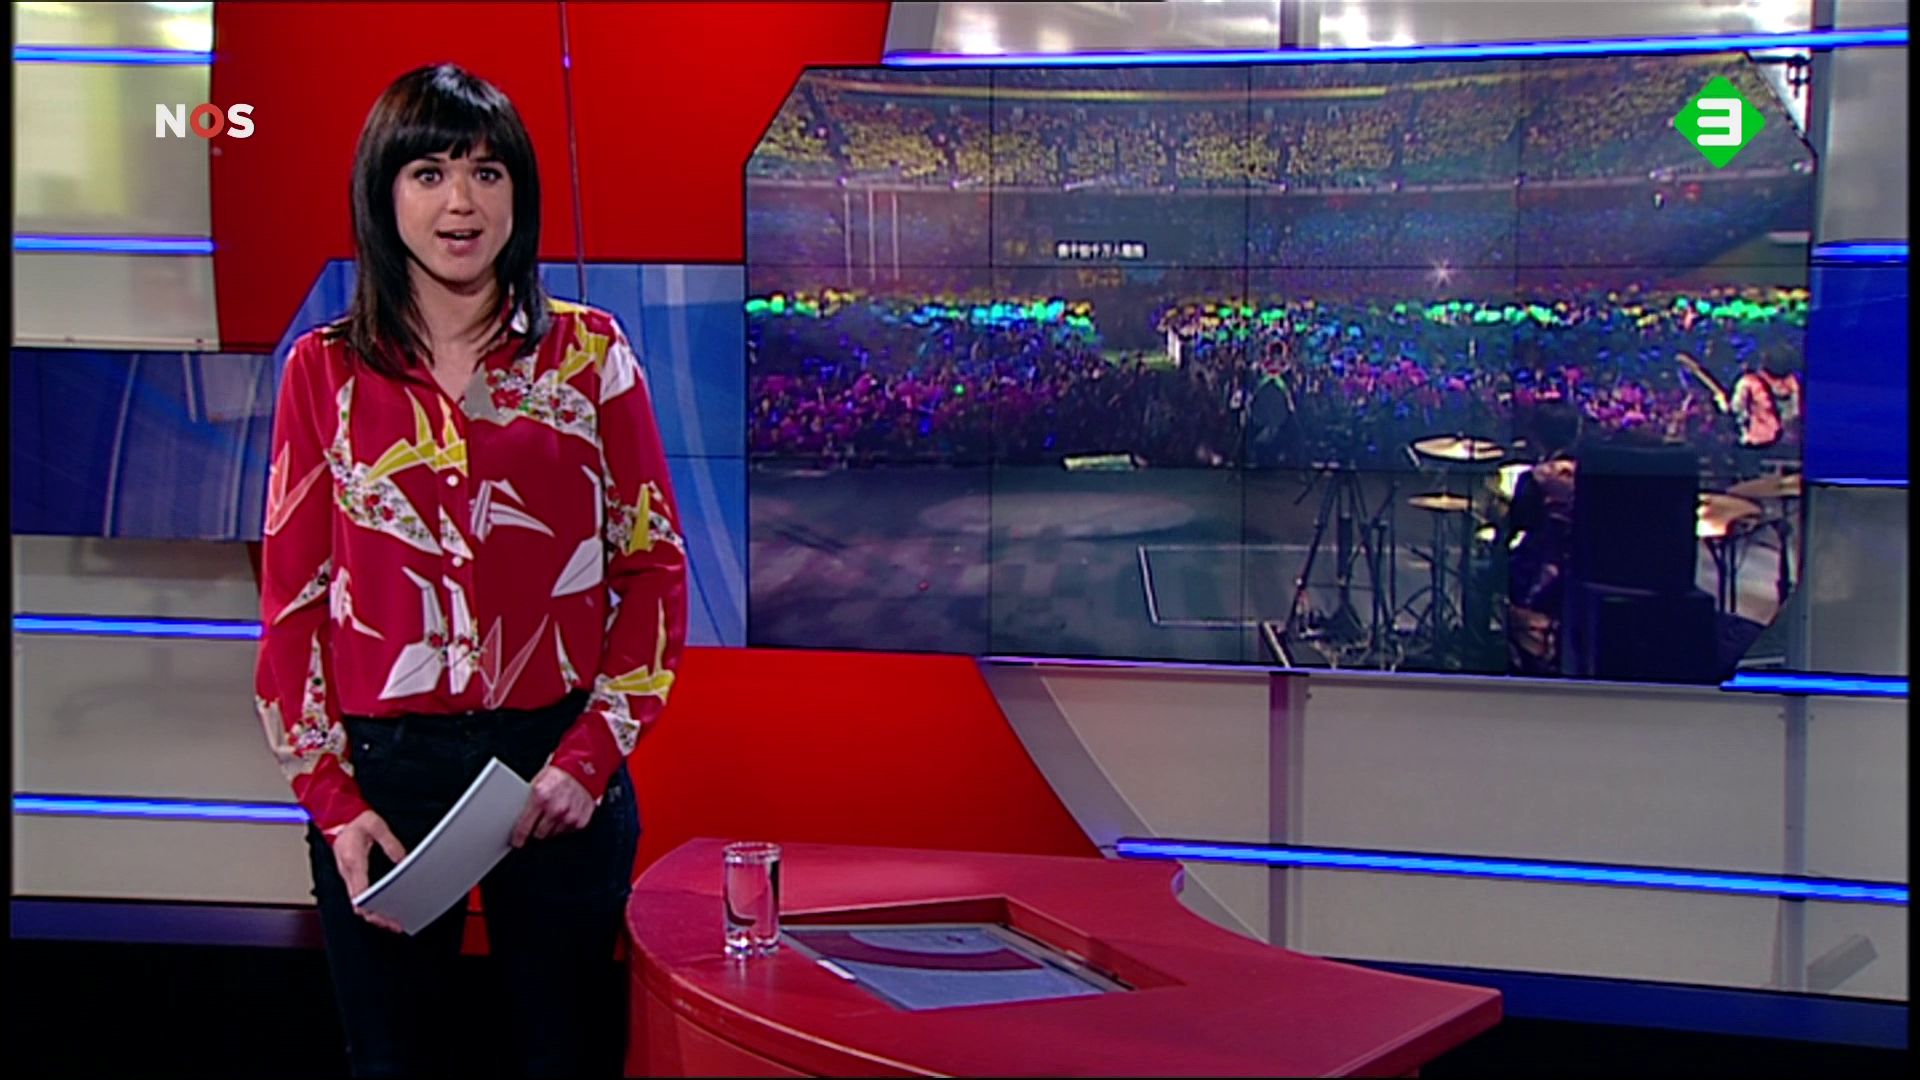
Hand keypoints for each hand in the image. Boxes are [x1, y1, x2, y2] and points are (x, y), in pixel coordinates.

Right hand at [332, 810, 407, 933]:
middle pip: (357, 903)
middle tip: (394, 925)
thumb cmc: (355, 821)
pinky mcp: (351, 876)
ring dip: (372, 914)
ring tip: (391, 922)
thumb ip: (390, 843)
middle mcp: (347, 871)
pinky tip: (381, 910)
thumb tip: (402, 860)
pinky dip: (368, 906)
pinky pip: (357, 896)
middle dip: (375, 917)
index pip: (358, 891)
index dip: (369, 907)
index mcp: (353, 860)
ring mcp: (347, 876)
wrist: (339, 819)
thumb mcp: (376, 825)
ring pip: (356, 903)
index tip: (382, 915)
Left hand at [511, 766, 594, 847]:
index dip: (518, 837)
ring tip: (553, 813)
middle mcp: (555, 808)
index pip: (524, 827)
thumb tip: (518, 818)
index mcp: (540, 797)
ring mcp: (569, 816)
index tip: (517, 841)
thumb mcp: (537, 782)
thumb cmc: (559, 774)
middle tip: (538, 821)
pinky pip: (567, 832)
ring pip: (553, 835)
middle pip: (539, 834)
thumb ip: (528, 802)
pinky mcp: (581, 821)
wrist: (583, 768)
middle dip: (536, 830)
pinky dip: (564, 825)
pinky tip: (564, 814)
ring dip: (551, 828)